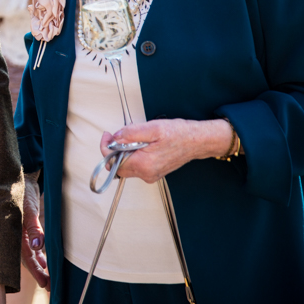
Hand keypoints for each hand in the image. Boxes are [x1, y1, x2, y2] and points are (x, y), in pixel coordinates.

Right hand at [20, 173, 48, 289]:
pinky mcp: (24, 226)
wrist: (19, 176)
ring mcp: (19, 230)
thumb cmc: (22, 190)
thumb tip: (37, 247)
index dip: (36, 271)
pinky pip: (29, 243)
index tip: (46, 283)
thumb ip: (33, 227)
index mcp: (15, 231)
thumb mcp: (28, 207)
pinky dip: (36, 253)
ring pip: (29, 252)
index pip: (26, 257)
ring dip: (37, 264)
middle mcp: (16, 233)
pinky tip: (42, 259)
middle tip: (49, 285)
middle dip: (38, 272)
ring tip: (46, 276)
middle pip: (27, 258)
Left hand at [102, 118, 234, 182]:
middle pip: (118, 166)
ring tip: (134, 138)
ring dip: (124, 151)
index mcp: (144, 165)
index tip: (108, 136)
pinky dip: (133, 154)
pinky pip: (136, 165)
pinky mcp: (153, 173)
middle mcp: (146, 174)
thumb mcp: (153, 128)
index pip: (113, 162)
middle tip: (117, 135)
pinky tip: (141, 144)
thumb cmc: (179, 134)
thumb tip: (115, 137)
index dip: (106, 148)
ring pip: (126, 166)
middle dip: (114, 150)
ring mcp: (150, 175)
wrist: (197, 141)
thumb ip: (131, 133)